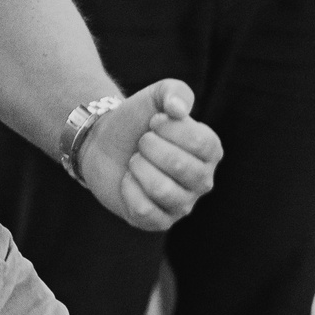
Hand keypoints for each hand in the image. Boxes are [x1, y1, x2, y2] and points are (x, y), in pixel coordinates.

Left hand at [79, 79, 221, 231]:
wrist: (104, 143)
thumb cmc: (138, 121)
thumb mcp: (156, 96)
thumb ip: (174, 92)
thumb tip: (179, 110)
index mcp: (210, 151)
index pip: (201, 142)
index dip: (170, 128)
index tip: (154, 122)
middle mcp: (202, 181)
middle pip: (181, 166)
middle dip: (150, 147)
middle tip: (142, 142)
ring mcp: (182, 204)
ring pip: (162, 190)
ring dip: (139, 167)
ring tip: (135, 160)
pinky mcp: (159, 222)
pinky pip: (144, 209)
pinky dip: (128, 188)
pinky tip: (128, 179)